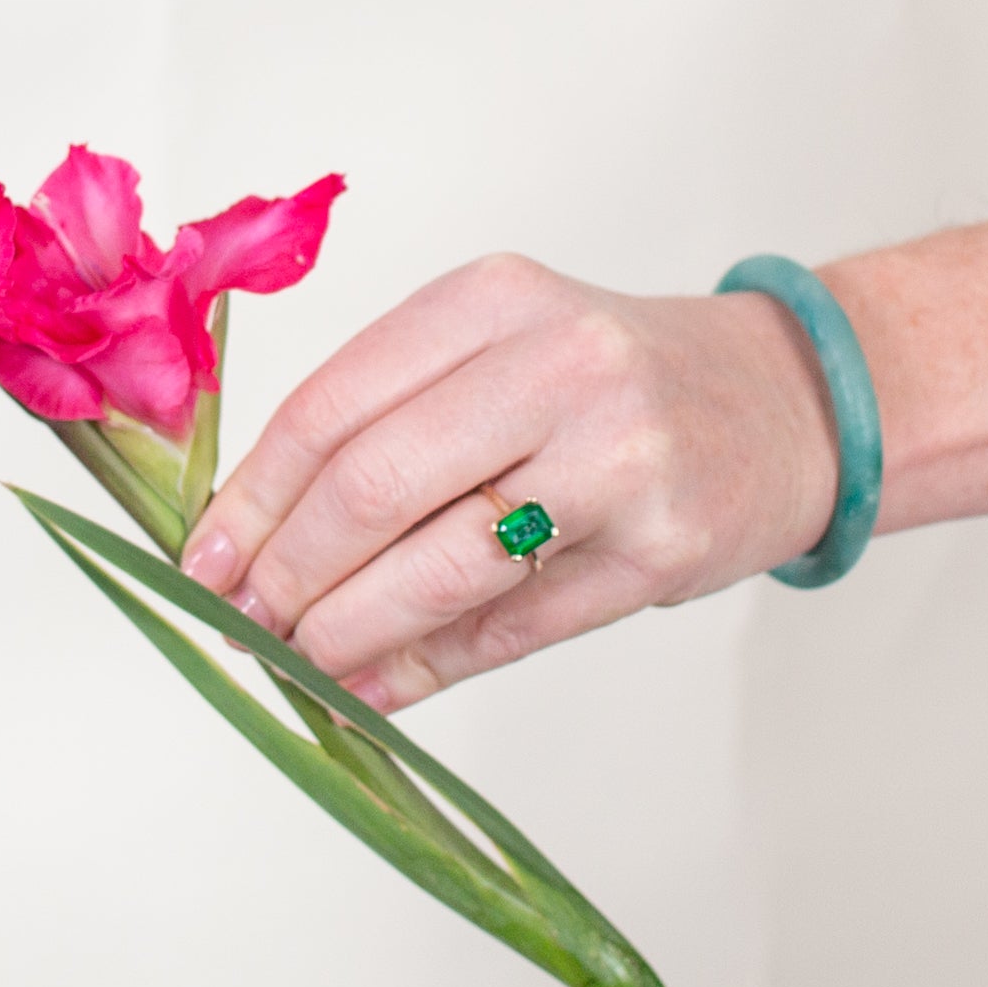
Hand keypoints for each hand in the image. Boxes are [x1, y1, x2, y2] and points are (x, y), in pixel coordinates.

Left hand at [180, 254, 840, 711]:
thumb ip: (385, 417)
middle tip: (242, 618)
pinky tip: (373, 687)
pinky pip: (511, 626)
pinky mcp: (659, 551)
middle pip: (373, 484)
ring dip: (345, 629)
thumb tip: (250, 536)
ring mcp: (617, 458)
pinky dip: (427, 667)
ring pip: (438, 564)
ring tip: (295, 659)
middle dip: (286, 569)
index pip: (332, 404)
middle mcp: (556, 365)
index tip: (203, 557)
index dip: (252, 495)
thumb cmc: (606, 379)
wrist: (784, 400)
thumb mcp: (497, 348)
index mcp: (491, 299)